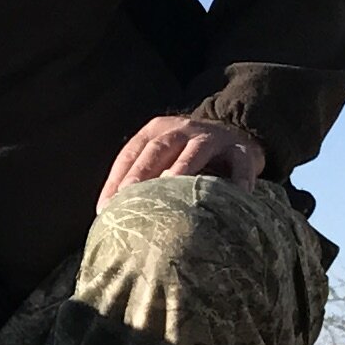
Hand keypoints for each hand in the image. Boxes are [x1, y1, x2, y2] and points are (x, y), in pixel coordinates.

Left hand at [99, 115, 264, 201]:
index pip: (132, 152)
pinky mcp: (240, 149)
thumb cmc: (189, 157)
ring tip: (172, 188)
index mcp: (157, 130)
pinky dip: (238, 177)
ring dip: (182, 169)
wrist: (237, 137)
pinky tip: (237, 193)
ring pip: (195, 151)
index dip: (116, 178)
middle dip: (141, 173)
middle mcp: (182, 129)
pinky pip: (239, 163)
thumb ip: (142, 179)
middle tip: (127, 195)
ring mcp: (212, 137)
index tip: (105, 206)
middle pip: (158, 149)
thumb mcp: (163, 158)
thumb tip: (110, 215)